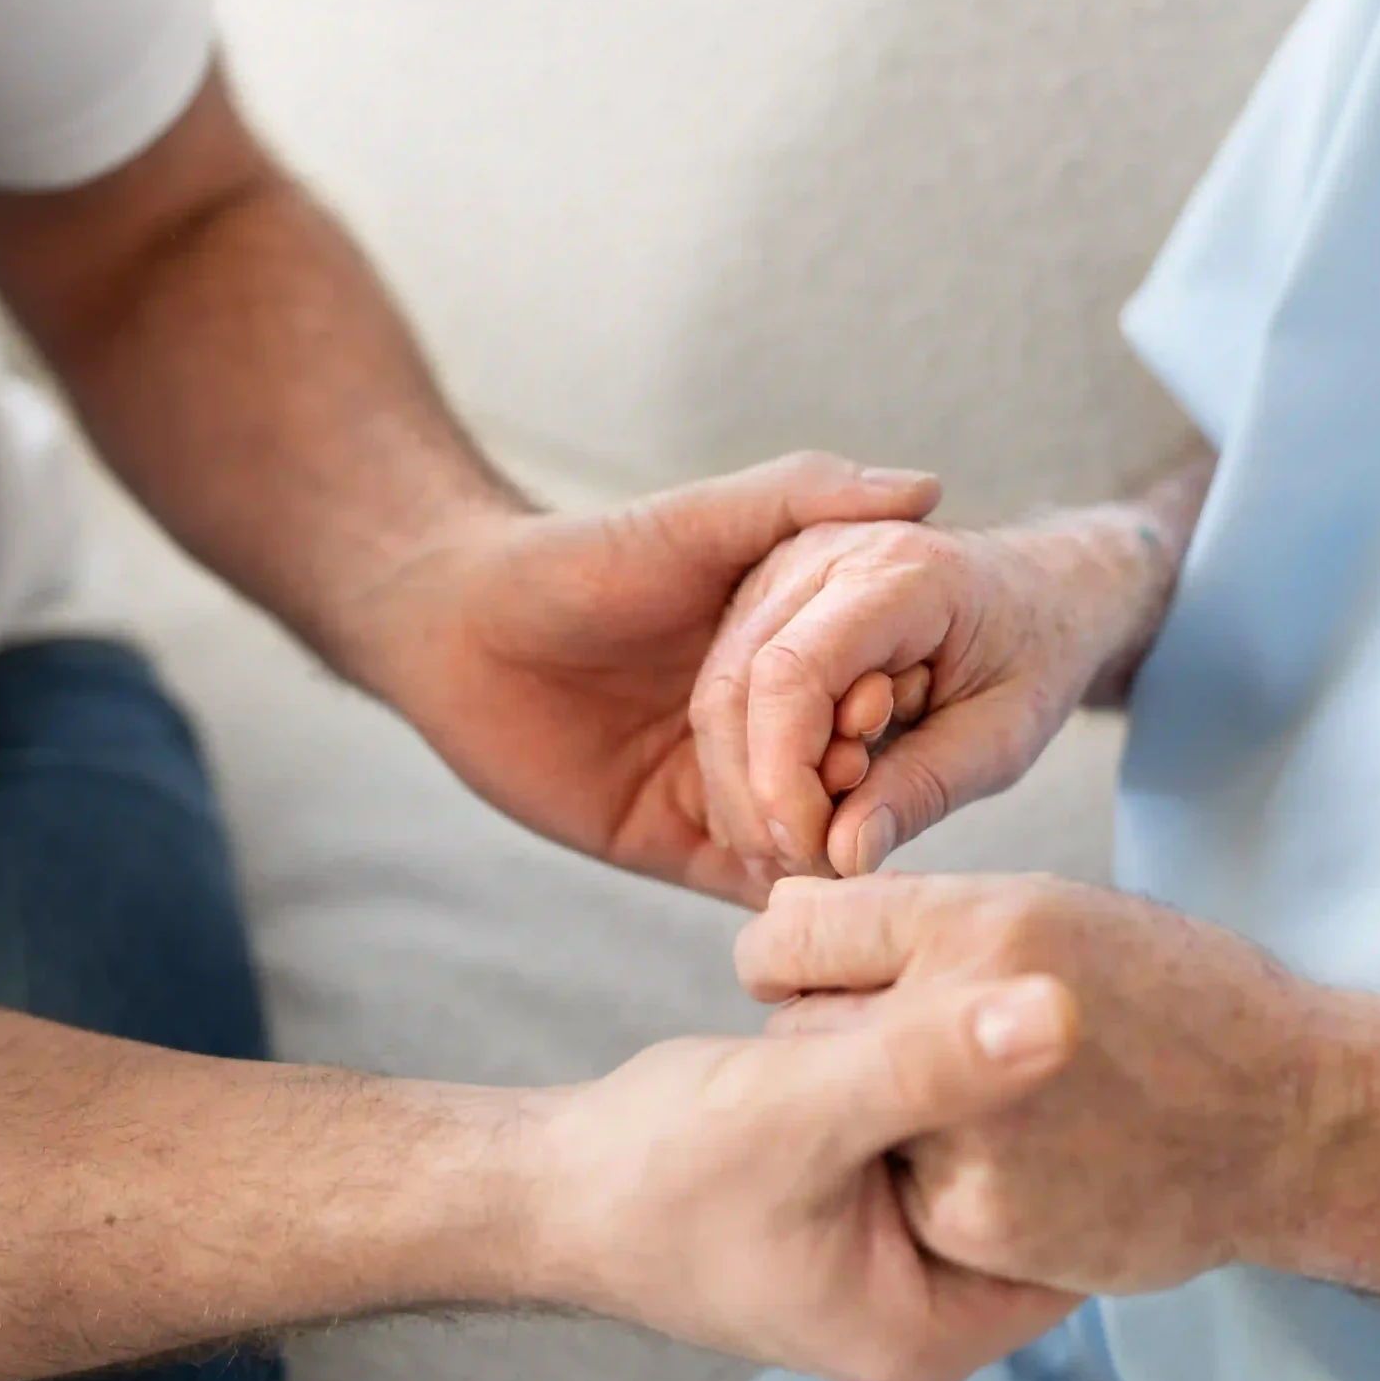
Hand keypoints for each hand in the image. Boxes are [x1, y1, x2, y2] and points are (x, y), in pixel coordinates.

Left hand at [352, 453, 942, 903]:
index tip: (894, 705)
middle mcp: (771, 725)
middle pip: (854, 774)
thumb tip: (926, 488)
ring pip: (809, 837)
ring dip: (830, 844)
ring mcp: (726, 787)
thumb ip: (802, 497)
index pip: (878, 694)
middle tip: (856, 779)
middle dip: (869, 785)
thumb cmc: (579, 560)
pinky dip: (778, 893)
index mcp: (793, 651)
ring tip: (835, 839)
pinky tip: (798, 889)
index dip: (895, 704)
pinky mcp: (675, 842)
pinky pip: (744, 883)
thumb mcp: (699, 522)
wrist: (453, 626)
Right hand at [529, 969, 1083, 1380]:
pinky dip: (917, 1067)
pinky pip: (932, 1126)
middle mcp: (934, 1305)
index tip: (1083, 1012)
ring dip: (963, 1064)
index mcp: (941, 1328)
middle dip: (1020, 1085)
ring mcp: (900, 1255)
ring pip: (982, 1142)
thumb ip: (926, 1062)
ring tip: (939, 996)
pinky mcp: (867, 1204)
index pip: (1079, 1223)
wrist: (549, 1185)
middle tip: (1013, 986)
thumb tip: (1063, 1014)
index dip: (1087, 1115)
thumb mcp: (804, 1107)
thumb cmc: (657, 1171)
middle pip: (1036, 1180)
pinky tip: (895, 1009)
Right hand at [691, 506, 1177, 881]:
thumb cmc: (1035, 653)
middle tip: (814, 862)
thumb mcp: (1005, 735)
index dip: (783, 776)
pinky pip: (728, 690)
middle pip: (735, 687)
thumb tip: (841, 856)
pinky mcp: (765, 597)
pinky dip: (753, 761)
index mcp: (897, 571)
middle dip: (759, 795)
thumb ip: (924, 790)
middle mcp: (822, 553)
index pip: (792, 673)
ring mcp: (783, 567)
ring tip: (820, 834)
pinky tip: (805, 802)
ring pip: (717, 693)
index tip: (814, 852)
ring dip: (751, 784)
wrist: (1042, 588)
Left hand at [737, 874, 1379, 1295]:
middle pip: (799, 1029)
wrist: (1291, 1121)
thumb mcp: (1052, 911)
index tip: (824, 975)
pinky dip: (930, 1182)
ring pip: (842, 1118)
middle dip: (838, 1036)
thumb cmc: (1170, 998)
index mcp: (983, 925)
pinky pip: (896, 1192)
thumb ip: (916, 921)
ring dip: (879, 1115)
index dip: (800, 958)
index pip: (791, 934)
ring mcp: (968, 1132)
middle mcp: (965, 1019)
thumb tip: (779, 925)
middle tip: (921, 1046)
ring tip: (987, 1106)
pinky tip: (1015, 1164)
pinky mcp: (978, 1220)